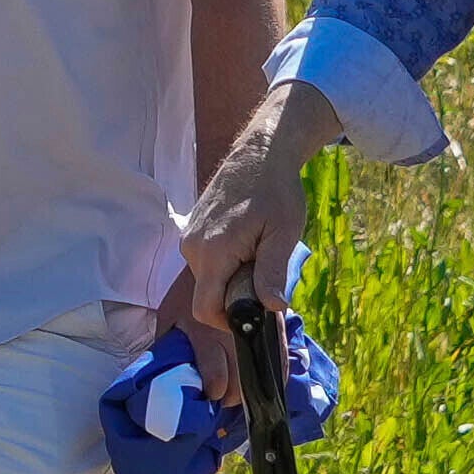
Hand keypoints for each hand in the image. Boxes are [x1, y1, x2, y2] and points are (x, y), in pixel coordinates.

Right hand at [162, 90, 329, 344]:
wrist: (261, 152)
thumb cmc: (276, 190)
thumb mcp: (283, 233)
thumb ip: (273, 272)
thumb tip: (272, 308)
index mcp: (213, 252)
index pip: (205, 309)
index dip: (229, 321)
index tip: (256, 311)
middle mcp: (193, 247)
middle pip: (209, 296)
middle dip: (237, 296)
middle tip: (266, 275)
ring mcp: (190, 237)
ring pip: (209, 279)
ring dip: (234, 278)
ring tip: (259, 252)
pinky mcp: (194, 230)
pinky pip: (207, 262)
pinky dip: (227, 263)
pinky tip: (248, 242)